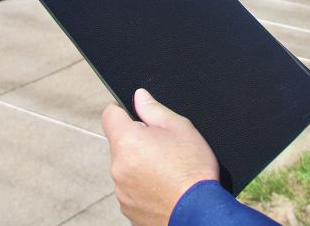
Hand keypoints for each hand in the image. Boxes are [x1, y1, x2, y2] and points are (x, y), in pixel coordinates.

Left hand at [102, 88, 218, 225]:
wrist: (200, 212)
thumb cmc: (193, 169)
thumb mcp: (180, 128)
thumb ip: (154, 109)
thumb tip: (139, 96)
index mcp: (127, 141)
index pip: (110, 115)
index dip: (123, 112)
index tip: (136, 117)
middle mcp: (117, 167)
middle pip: (119, 144)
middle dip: (136, 142)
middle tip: (163, 148)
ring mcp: (121, 191)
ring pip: (125, 168)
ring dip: (138, 166)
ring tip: (166, 172)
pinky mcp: (128, 209)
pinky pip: (131, 190)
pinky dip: (143, 187)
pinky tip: (164, 188)